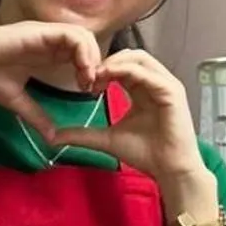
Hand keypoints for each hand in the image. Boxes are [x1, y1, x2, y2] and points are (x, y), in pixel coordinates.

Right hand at [0, 22, 102, 136]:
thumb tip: (50, 138)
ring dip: (92, 58)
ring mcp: (44, 34)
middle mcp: (47, 40)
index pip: (79, 54)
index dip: (90, 71)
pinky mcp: (38, 31)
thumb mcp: (15, 100)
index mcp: (44, 53)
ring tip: (87, 80)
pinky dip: (83, 51)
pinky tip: (80, 71)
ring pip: (84, 36)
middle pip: (87, 43)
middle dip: (96, 64)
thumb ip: (35, 115)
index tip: (88, 92)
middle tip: (92, 87)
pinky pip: (72, 35)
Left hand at [48, 48, 206, 197]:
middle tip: (86, 75)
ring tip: (95, 74)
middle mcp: (155, 83)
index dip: (100, 69)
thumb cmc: (145, 154)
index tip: (82, 82)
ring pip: (139, 58)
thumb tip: (53, 137)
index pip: (121, 66)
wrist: (169, 169)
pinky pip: (147, 72)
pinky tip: (107, 77)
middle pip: (130, 55)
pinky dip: (126, 70)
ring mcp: (165, 85)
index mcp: (143, 89)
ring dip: (114, 62)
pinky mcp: (172, 91)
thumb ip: (83, 134)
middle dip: (106, 61)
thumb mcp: (107, 139)